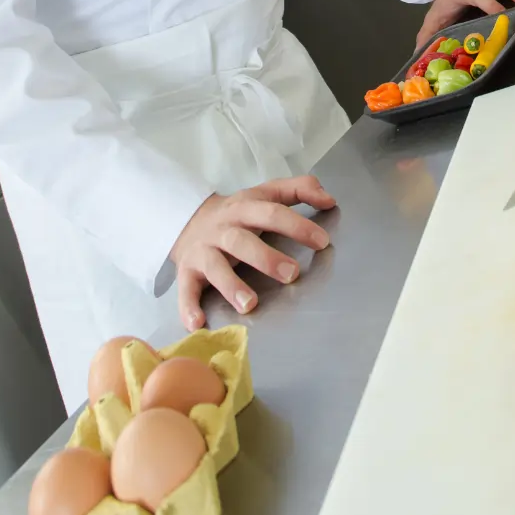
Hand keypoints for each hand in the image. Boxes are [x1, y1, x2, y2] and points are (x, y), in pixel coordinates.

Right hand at [170, 175, 334, 330]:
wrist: (189, 220)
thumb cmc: (239, 212)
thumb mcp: (266, 193)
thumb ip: (299, 190)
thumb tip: (330, 200)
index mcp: (245, 207)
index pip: (272, 212)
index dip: (296, 226)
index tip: (322, 242)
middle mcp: (223, 228)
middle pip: (242, 241)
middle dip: (266, 258)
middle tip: (292, 274)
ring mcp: (203, 251)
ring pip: (215, 267)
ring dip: (231, 285)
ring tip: (250, 304)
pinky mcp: (187, 272)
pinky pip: (185, 290)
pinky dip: (188, 307)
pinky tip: (197, 323)